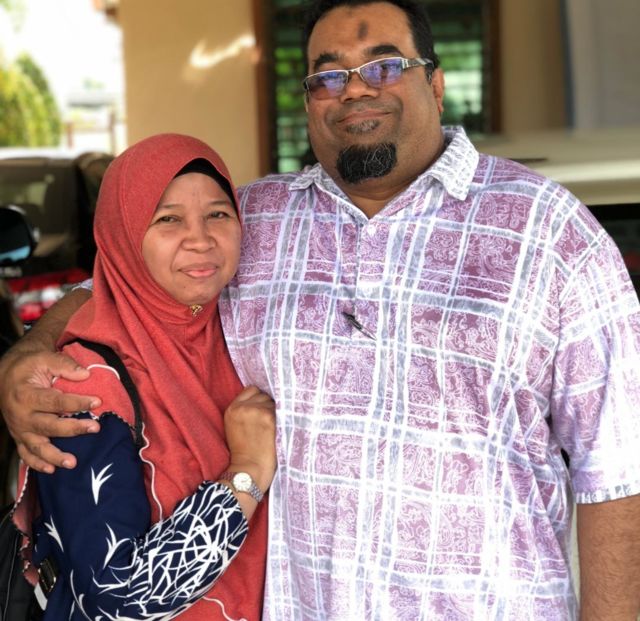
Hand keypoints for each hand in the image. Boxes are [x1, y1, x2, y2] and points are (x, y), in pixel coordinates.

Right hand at [0, 349, 101, 472]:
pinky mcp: (19, 437)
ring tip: (73, 462)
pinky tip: (51, 470)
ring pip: (37, 447)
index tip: (98, 402)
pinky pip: (26, 455)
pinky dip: (37, 464)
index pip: (55, 402)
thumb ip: (64, 365)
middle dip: (73, 428)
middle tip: (95, 428)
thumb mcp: (44, 359)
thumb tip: (86, 375)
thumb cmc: (28, 367)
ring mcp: (19, 430)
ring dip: (55, 456)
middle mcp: (21, 416)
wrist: (5, 377)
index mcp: (26, 395)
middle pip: (49, 426)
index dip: (77, 402)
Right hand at [224, 386, 275, 494]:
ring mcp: (256, 411)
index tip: (262, 410)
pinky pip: (282, 410)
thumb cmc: (245, 451)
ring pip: (273, 402)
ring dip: (276, 412)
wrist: (249, 469)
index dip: (259, 399)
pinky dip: (283, 418)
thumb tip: (265, 397)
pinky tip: (279, 429)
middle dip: (267, 405)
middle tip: (267, 423)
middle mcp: (243, 407)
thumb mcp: (235, 426)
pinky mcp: (268, 417)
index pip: (251, 389)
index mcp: (232, 408)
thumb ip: (244, 410)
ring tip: (272, 428)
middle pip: (263, 395)